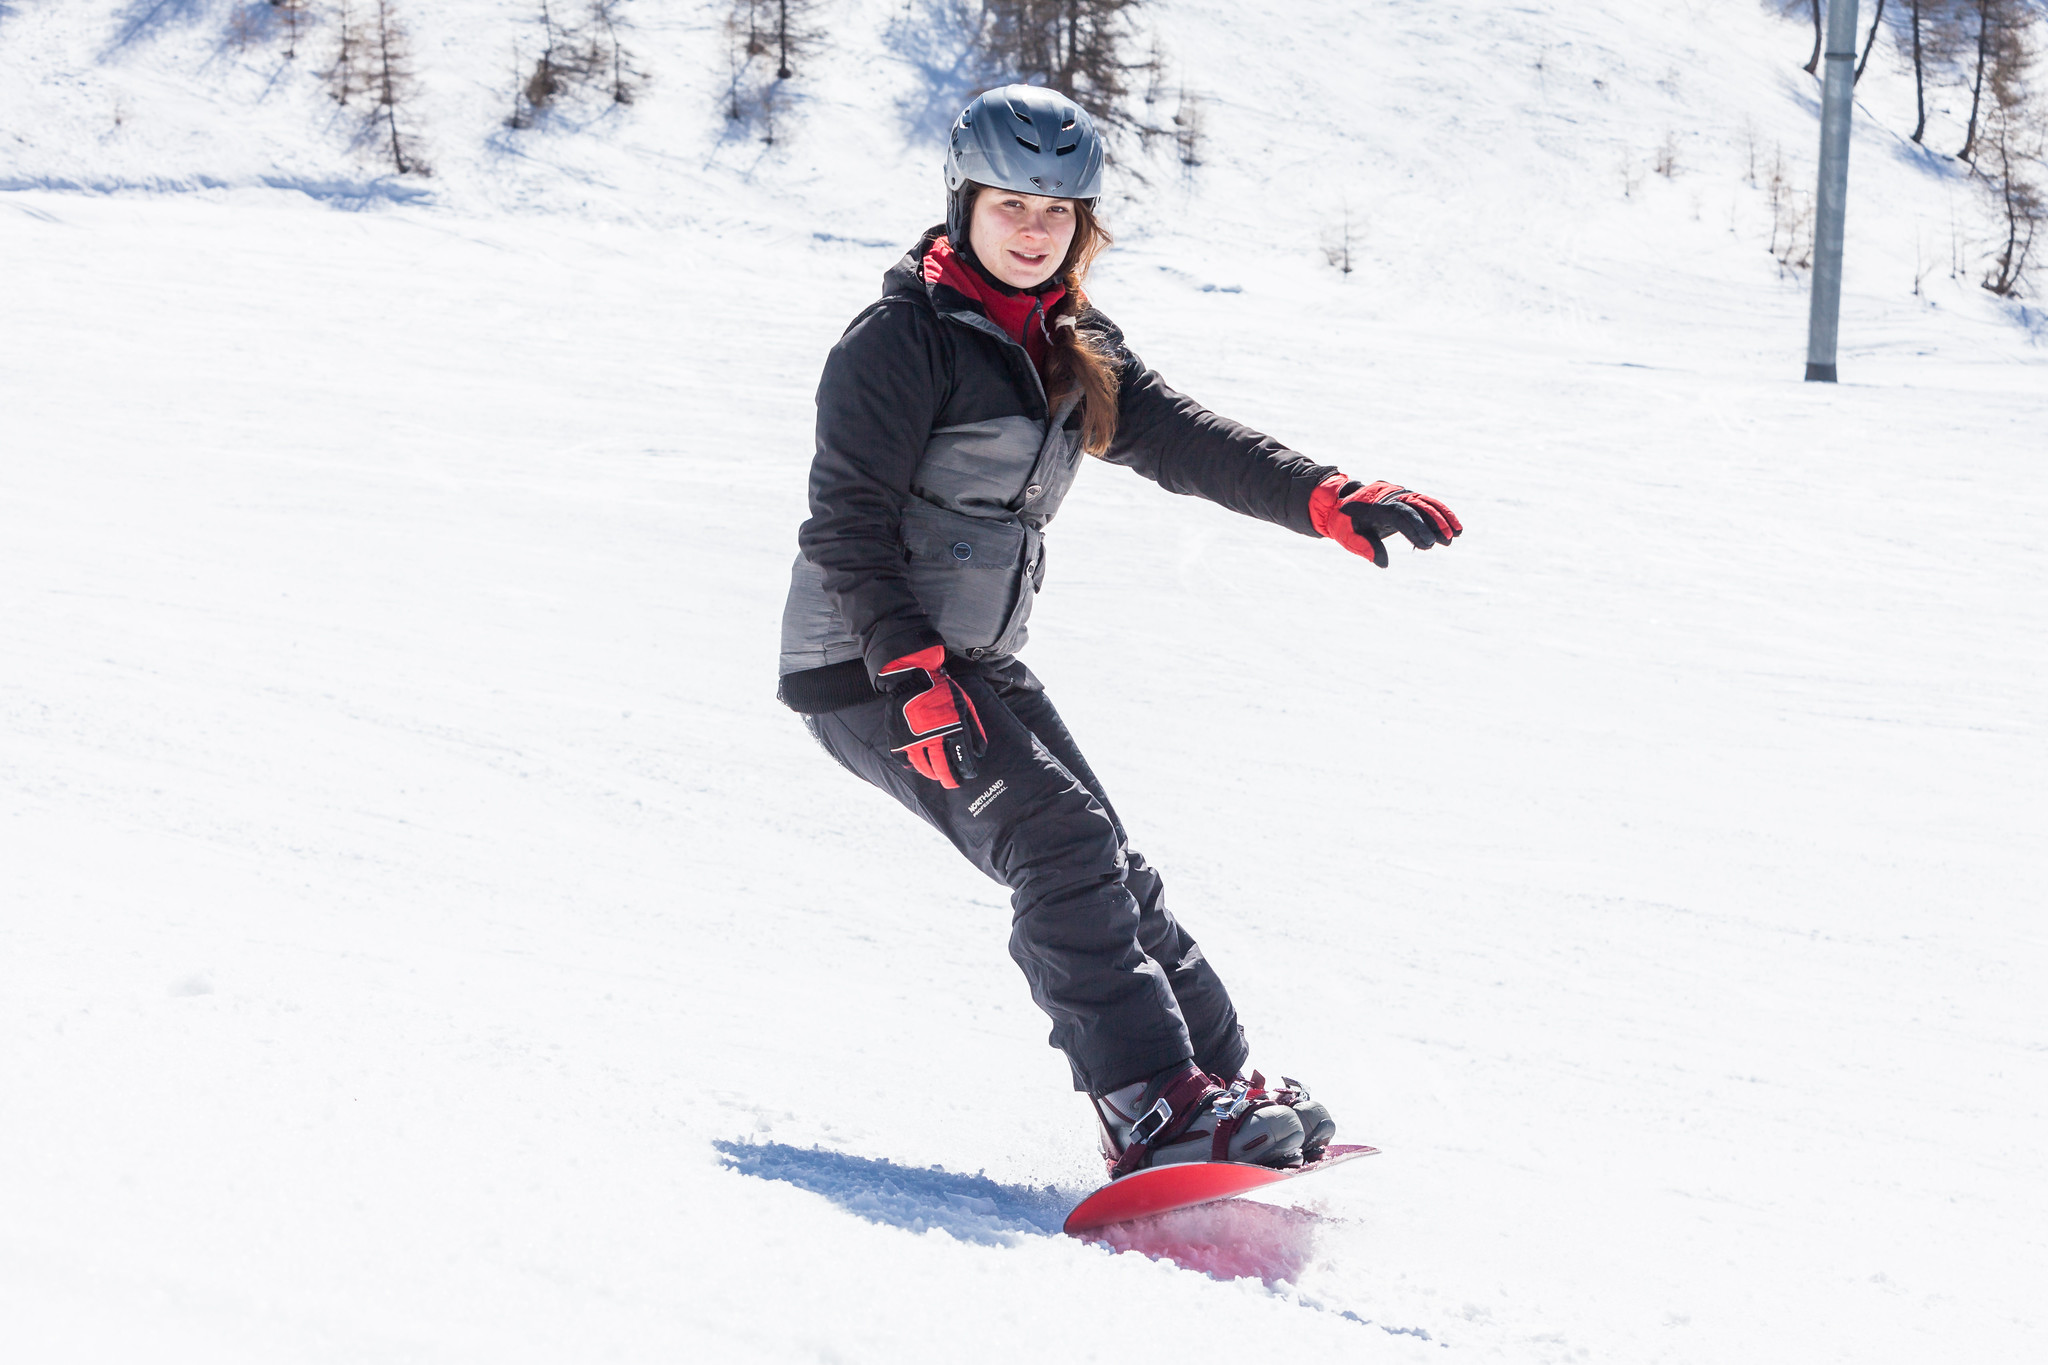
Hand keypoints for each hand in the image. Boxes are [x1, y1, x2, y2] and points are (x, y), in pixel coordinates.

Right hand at [877, 646, 986, 788]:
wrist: (912, 678)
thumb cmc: (941, 691)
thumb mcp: (964, 705)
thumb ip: (974, 729)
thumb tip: (980, 752)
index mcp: (951, 729)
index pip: (961, 759)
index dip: (966, 770)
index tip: (969, 774)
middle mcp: (932, 738)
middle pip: (943, 769)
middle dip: (950, 779)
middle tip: (953, 783)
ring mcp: (913, 740)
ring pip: (924, 768)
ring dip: (933, 774)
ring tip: (938, 775)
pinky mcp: (898, 739)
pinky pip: (906, 761)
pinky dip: (913, 766)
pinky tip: (920, 766)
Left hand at [1309, 475, 1461, 566]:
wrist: (1340, 503)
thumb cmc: (1344, 523)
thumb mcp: (1348, 536)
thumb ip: (1365, 547)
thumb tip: (1383, 564)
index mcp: (1375, 507)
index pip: (1400, 515)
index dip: (1415, 528)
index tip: (1428, 544)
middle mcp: (1390, 497)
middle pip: (1417, 506)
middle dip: (1434, 522)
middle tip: (1448, 540)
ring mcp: (1399, 495)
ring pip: (1425, 503)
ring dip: (1442, 518)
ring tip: (1457, 534)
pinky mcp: (1406, 498)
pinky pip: (1426, 504)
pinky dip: (1441, 513)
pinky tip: (1454, 526)